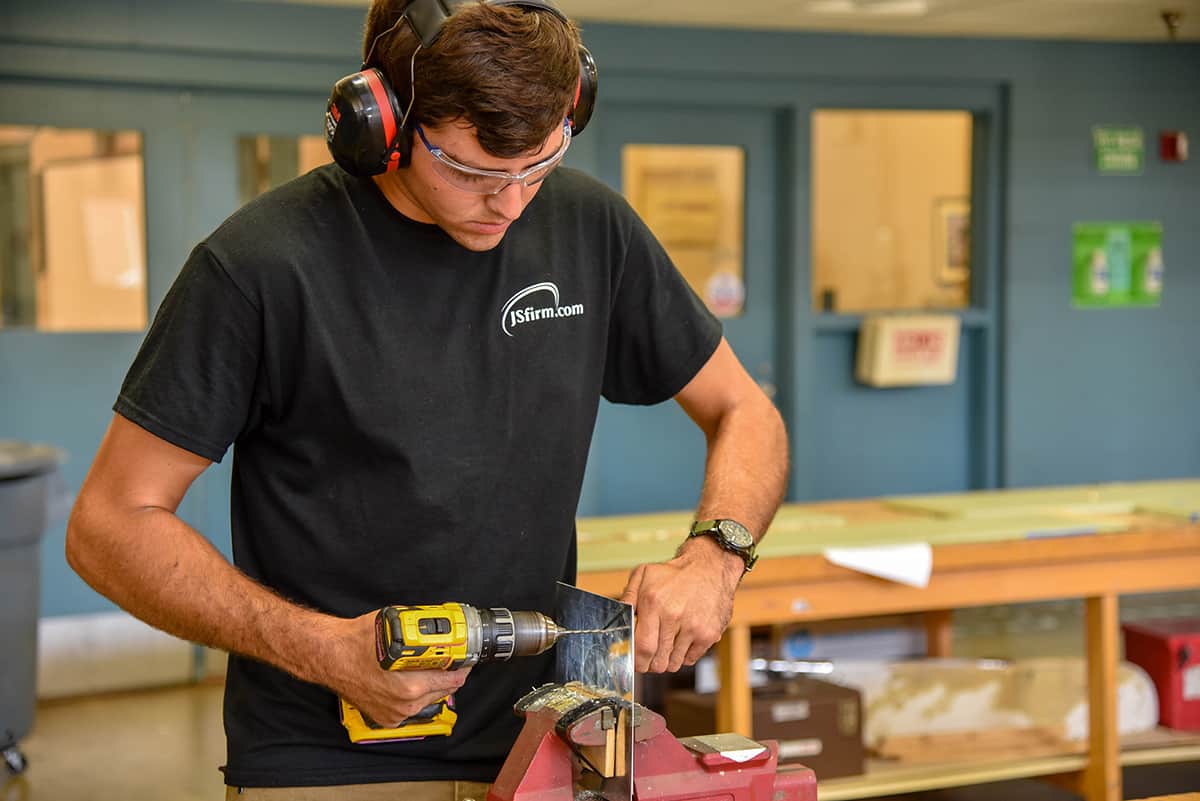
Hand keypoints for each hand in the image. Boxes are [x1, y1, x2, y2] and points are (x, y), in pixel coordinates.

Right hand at [318, 611, 470, 726]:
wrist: (329, 656)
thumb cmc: (356, 642)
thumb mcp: (397, 627)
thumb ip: (421, 630)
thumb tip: (439, 623)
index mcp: (410, 686)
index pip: (454, 680)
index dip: (463, 666)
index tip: (465, 658)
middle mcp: (404, 704)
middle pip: (444, 691)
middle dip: (448, 675)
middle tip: (449, 660)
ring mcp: (395, 713)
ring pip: (428, 700)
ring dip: (432, 685)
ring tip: (428, 667)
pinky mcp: (386, 718)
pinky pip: (410, 706)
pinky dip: (414, 694)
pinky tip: (410, 679)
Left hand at [617, 537, 742, 673]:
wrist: (710, 567)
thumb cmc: (674, 574)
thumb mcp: (645, 574)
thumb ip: (628, 596)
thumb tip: (617, 617)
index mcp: (654, 602)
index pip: (642, 647)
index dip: (636, 661)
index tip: (634, 661)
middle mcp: (674, 616)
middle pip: (657, 661)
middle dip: (649, 665)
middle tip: (648, 658)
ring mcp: (694, 627)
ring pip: (673, 664)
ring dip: (666, 661)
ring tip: (665, 646)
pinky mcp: (709, 634)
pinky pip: (690, 660)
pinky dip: (683, 656)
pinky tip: (681, 641)